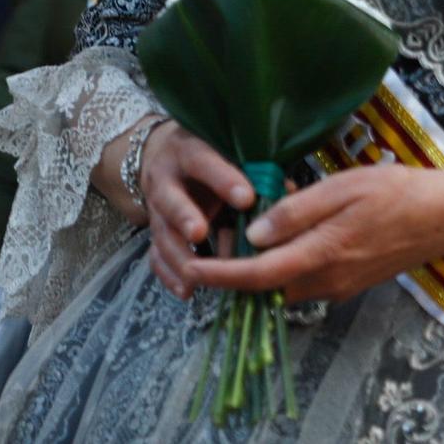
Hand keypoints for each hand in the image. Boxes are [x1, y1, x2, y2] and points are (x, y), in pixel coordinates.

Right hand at [141, 122, 254, 300]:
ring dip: (178, 255)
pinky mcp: (155, 232)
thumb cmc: (208, 156)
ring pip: (161, 233)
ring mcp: (156, 209)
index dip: (223, 180)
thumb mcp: (225, 151)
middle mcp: (166, 180)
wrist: (165, 157)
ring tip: (196, 274)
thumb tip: (288, 192)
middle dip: (184, 215)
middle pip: (170, 198)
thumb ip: (254, 171)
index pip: (204, 162)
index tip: (246, 199)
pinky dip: (169, 275)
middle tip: (200, 232)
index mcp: (189, 152)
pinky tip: (187, 291)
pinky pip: (155, 256)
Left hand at [185, 164, 443, 304]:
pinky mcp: (349, 283)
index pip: (257, 276)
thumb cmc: (397, 193)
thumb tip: (254, 234)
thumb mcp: (342, 188)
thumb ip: (296, 212)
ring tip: (265, 215)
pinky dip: (289, 258)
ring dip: (266, 259)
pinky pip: (306, 277)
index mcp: (320, 255)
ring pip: (285, 282)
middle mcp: (325, 281)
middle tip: (231, 225)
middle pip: (266, 284)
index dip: (219, 276)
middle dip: (239, 264)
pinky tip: (298, 224)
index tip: (190, 269)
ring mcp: (338, 287)